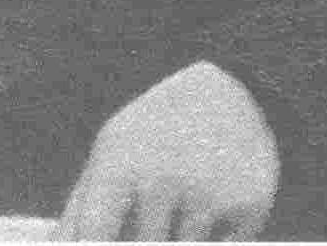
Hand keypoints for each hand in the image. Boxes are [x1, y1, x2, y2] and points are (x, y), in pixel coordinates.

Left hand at [59, 61, 279, 240]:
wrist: (227, 95)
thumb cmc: (154, 135)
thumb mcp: (110, 155)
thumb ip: (79, 213)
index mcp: (118, 165)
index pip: (94, 239)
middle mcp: (162, 178)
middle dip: (143, 240)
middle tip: (154, 206)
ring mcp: (207, 195)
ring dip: (179, 240)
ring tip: (182, 199)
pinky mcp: (248, 208)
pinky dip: (212, 241)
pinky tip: (212, 209)